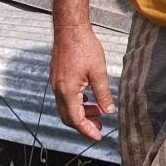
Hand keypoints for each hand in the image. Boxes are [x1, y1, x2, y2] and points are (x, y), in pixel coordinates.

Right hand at [51, 22, 115, 141]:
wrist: (70, 28)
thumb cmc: (83, 46)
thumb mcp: (98, 72)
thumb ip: (103, 93)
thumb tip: (108, 110)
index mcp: (67, 91)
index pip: (76, 119)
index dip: (87, 131)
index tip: (98, 137)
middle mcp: (59, 89)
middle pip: (68, 117)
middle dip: (84, 125)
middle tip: (99, 128)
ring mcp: (56, 83)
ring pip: (66, 107)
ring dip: (81, 113)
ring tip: (97, 112)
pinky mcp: (58, 76)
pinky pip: (65, 97)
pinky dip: (77, 102)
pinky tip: (88, 98)